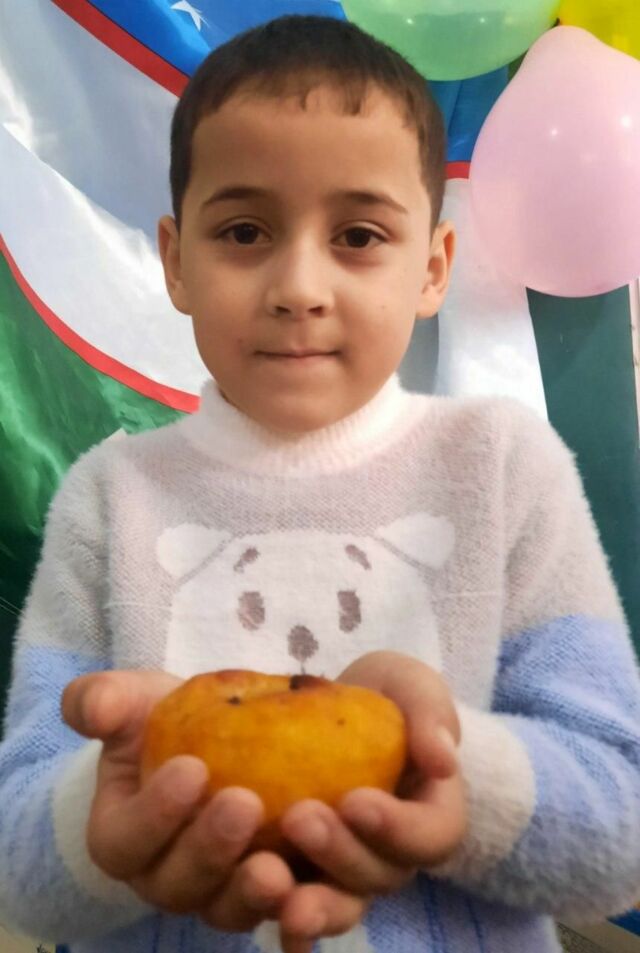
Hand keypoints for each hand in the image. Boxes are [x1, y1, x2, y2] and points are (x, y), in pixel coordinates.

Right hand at [62, 671, 295, 930]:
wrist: (226, 738)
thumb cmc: (169, 723)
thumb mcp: (135, 702)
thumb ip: (104, 700)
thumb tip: (95, 708)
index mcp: (124, 840)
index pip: (128, 840)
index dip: (155, 812)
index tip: (192, 768)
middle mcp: (167, 880)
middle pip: (181, 884)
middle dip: (210, 850)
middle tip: (245, 804)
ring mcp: (220, 895)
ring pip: (230, 911)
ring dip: (253, 894)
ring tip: (278, 867)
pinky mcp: (272, 895)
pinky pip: (287, 913)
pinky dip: (305, 907)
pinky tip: (320, 881)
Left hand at [275, 652, 466, 952]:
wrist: (334, 710)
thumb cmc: (383, 697)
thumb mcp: (410, 687)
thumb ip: (429, 715)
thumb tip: (443, 761)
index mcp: (429, 814)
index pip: (430, 836)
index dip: (397, 829)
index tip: (356, 801)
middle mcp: (390, 856)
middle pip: (376, 878)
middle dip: (338, 855)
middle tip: (299, 818)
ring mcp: (344, 874)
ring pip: (335, 906)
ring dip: (305, 900)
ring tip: (267, 875)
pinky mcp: (299, 876)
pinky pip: (289, 908)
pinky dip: (270, 916)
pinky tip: (249, 908)